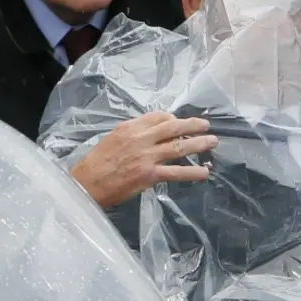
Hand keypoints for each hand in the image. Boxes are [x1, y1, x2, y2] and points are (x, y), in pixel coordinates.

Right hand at [70, 112, 217, 207]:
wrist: (87, 183)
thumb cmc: (97, 163)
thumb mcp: (113, 138)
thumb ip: (134, 134)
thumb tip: (153, 134)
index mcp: (130, 127)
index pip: (158, 116)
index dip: (174, 118)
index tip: (181, 122)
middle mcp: (141, 139)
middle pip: (173, 127)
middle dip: (193, 125)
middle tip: (207, 126)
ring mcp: (147, 157)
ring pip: (179, 147)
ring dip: (199, 144)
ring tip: (212, 143)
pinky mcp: (150, 175)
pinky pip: (176, 172)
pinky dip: (193, 172)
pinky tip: (205, 172)